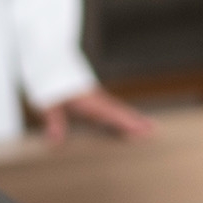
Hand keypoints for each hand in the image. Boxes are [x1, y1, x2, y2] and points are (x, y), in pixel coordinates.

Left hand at [37, 86, 155, 143]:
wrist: (51, 61)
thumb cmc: (49, 83)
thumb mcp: (48, 103)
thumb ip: (54, 121)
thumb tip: (56, 141)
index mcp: (87, 101)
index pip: (110, 114)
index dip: (125, 123)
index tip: (140, 129)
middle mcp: (96, 99)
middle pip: (120, 111)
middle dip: (136, 120)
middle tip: (154, 129)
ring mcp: (97, 98)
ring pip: (119, 109)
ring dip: (134, 117)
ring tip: (150, 126)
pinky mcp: (94, 97)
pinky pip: (113, 108)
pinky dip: (123, 114)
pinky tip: (128, 120)